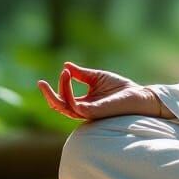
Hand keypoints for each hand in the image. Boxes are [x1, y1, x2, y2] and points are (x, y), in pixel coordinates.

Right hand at [36, 62, 151, 121]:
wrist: (138, 94)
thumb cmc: (119, 87)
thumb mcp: (97, 77)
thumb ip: (81, 74)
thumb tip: (66, 65)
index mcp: (83, 103)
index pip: (63, 100)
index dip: (55, 89)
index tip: (60, 71)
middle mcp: (83, 110)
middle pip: (59, 107)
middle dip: (48, 95)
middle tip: (40, 83)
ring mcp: (88, 112)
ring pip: (65, 107)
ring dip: (60, 90)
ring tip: (63, 74)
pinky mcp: (94, 112)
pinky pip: (76, 107)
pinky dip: (69, 94)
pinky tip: (68, 79)